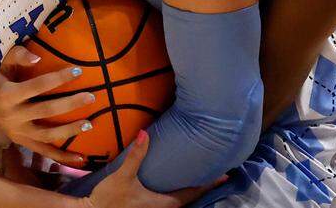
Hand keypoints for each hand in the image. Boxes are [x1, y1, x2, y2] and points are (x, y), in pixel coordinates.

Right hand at [0, 44, 94, 165]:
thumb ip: (17, 55)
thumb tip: (38, 58)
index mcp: (7, 95)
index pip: (39, 86)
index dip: (59, 78)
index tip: (79, 70)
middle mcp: (12, 116)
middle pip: (46, 111)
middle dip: (70, 104)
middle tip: (91, 97)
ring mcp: (16, 131)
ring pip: (46, 135)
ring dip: (68, 131)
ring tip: (89, 125)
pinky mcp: (20, 141)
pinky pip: (42, 151)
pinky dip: (60, 157)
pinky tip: (80, 159)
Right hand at [85, 131, 226, 207]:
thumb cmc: (109, 198)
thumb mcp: (123, 175)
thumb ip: (136, 155)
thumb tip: (144, 134)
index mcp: (163, 203)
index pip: (193, 193)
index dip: (209, 184)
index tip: (225, 175)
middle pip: (190, 198)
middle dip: (204, 186)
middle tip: (218, 173)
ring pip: (181, 201)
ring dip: (192, 190)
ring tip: (202, 176)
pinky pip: (171, 201)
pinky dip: (180, 192)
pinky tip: (178, 184)